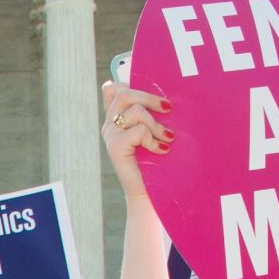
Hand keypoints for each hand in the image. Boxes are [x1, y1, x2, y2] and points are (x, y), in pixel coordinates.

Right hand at [99, 81, 170, 196]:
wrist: (149, 193)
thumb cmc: (156, 163)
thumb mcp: (154, 132)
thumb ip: (152, 114)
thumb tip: (167, 98)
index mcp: (116, 119)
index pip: (111, 90)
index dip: (128, 84)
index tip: (151, 98)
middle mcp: (109, 125)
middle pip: (124, 93)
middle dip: (150, 97)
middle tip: (169, 108)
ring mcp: (110, 135)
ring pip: (134, 111)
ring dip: (156, 124)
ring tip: (167, 138)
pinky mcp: (114, 146)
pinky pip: (139, 131)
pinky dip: (154, 140)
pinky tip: (161, 150)